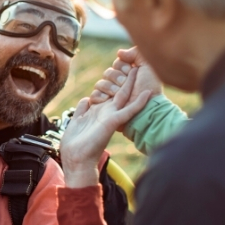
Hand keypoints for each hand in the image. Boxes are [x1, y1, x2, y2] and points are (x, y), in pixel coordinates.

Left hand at [60, 68, 149, 187]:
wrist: (76, 160)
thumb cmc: (75, 145)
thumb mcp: (76, 121)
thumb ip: (82, 110)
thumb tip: (86, 99)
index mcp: (98, 112)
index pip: (108, 94)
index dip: (113, 82)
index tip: (118, 68)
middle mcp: (107, 113)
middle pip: (119, 92)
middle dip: (126, 78)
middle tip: (135, 64)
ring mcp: (111, 117)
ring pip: (125, 97)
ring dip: (132, 83)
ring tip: (140, 68)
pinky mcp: (113, 121)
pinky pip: (129, 110)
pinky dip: (139, 102)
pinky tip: (148, 93)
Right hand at [90, 47, 162, 111]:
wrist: (147, 108)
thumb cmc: (149, 88)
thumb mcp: (148, 66)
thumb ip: (135, 53)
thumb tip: (119, 53)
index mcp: (130, 75)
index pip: (117, 64)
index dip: (122, 66)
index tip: (131, 70)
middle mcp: (120, 84)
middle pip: (107, 73)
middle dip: (115, 76)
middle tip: (123, 82)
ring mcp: (112, 96)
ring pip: (100, 83)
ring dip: (108, 86)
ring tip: (116, 93)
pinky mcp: (105, 106)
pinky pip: (94, 96)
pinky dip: (99, 96)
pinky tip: (106, 99)